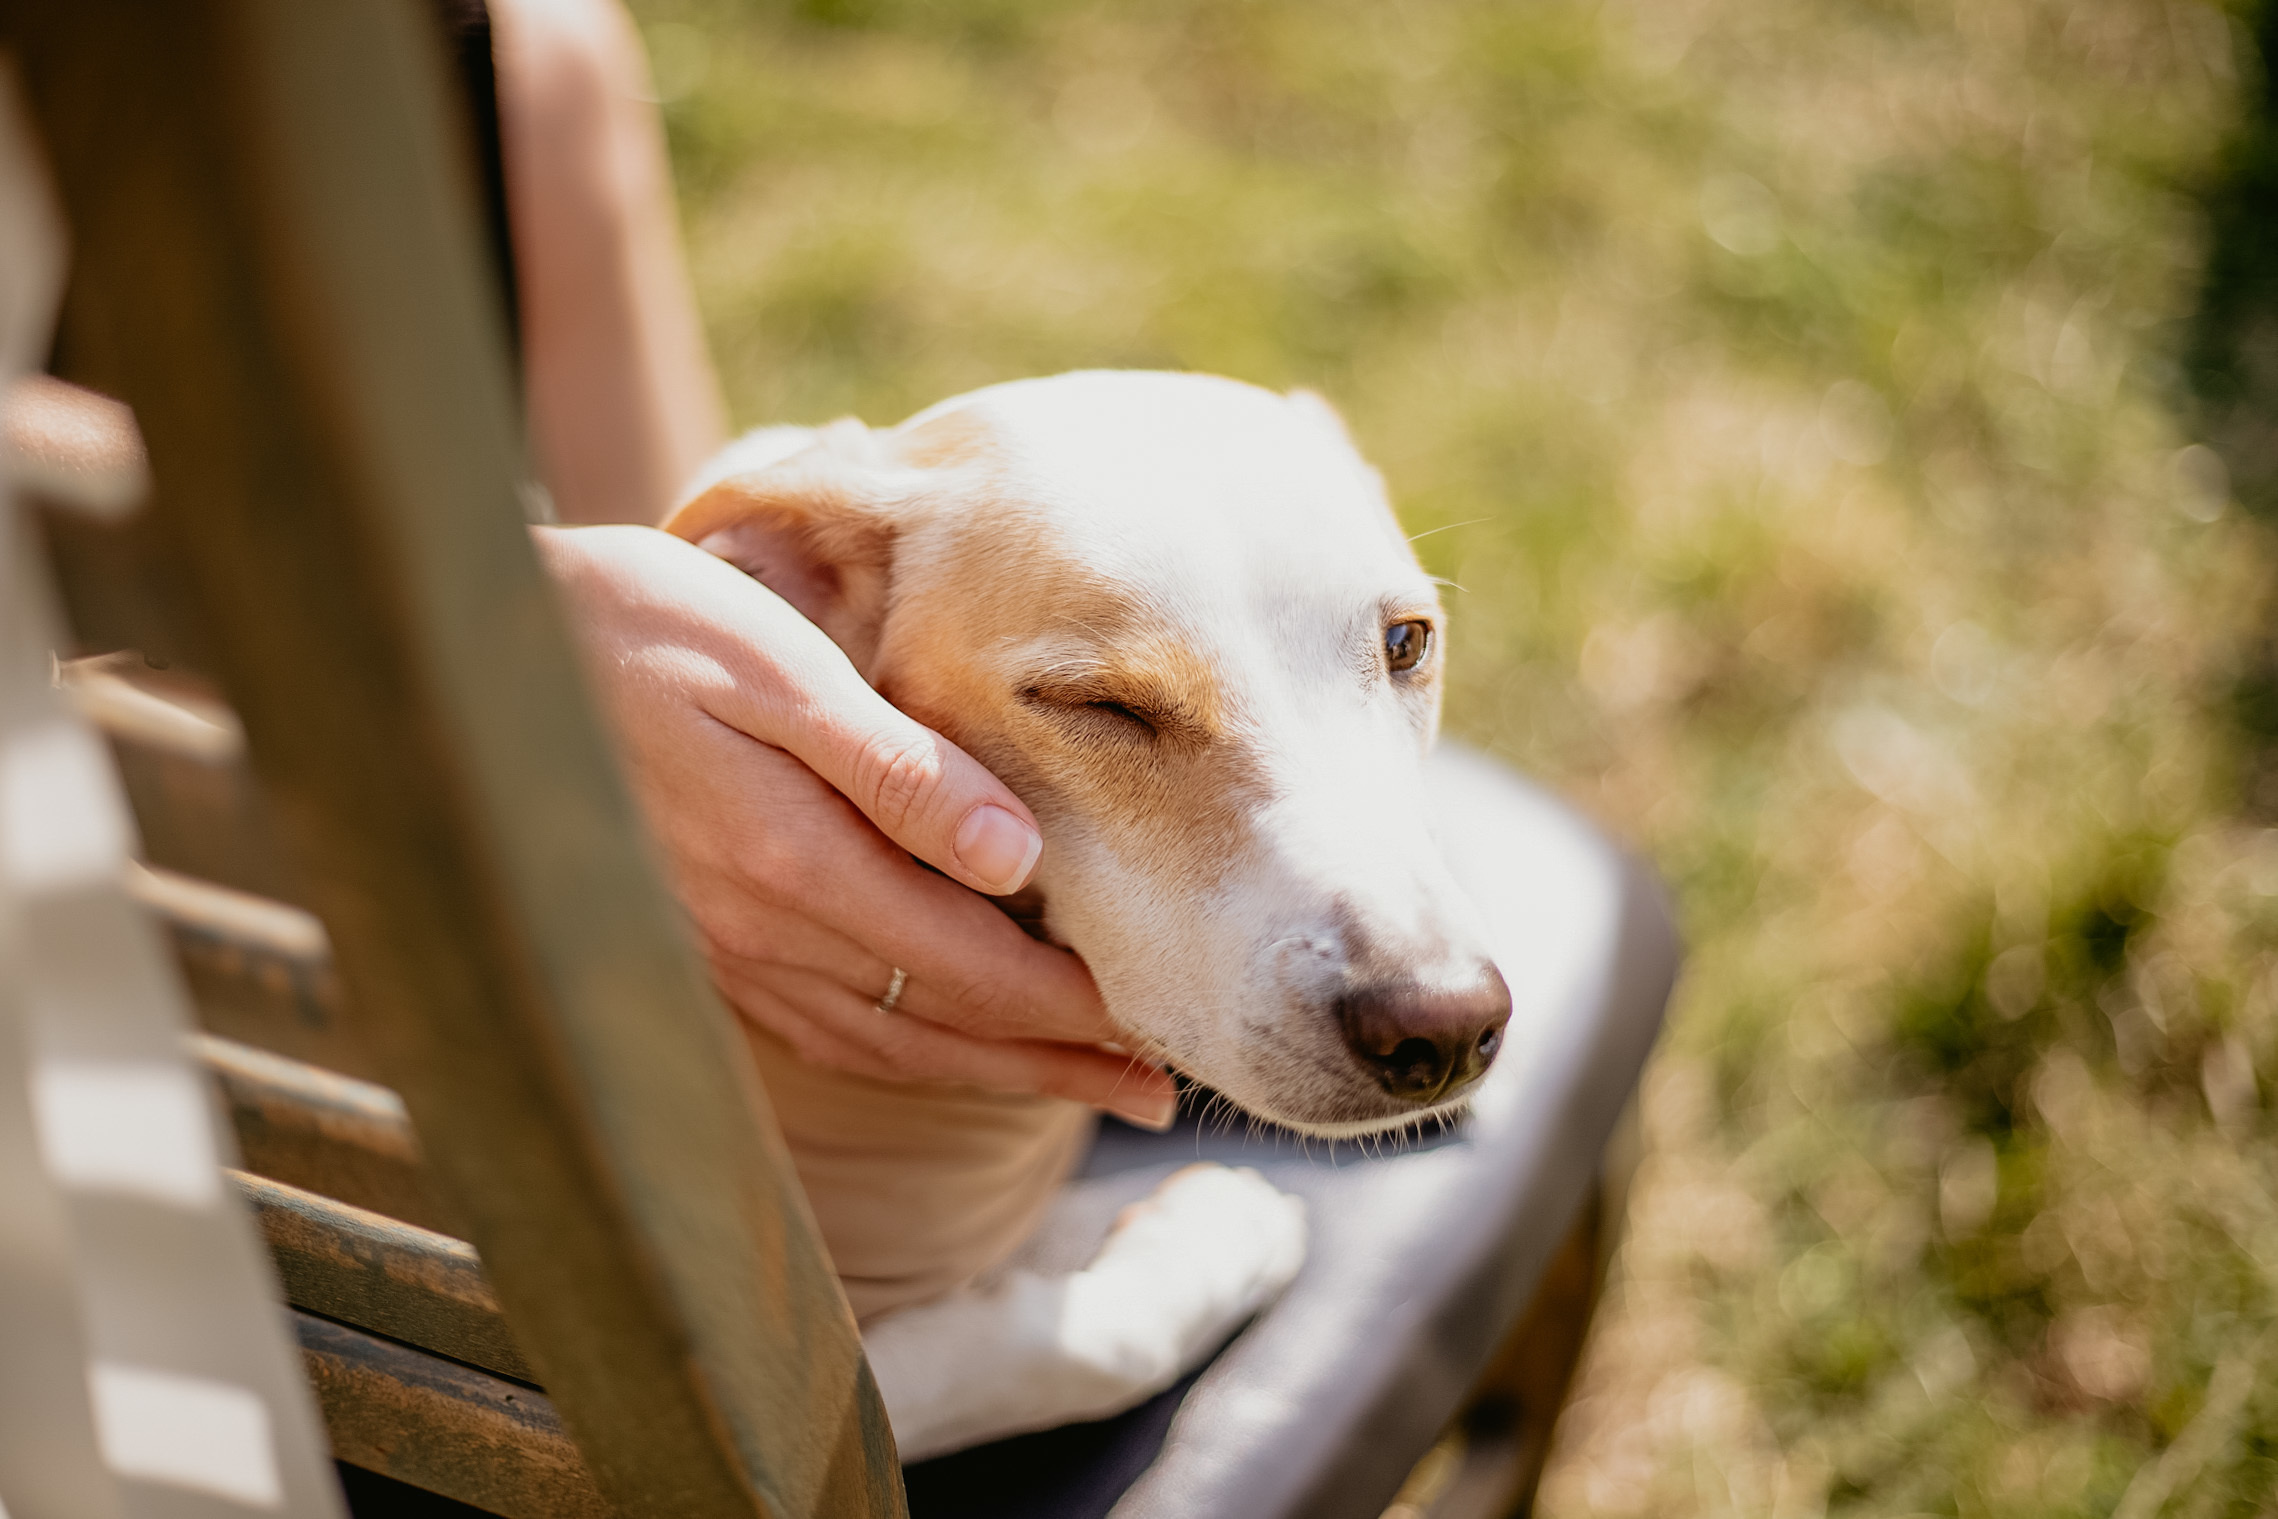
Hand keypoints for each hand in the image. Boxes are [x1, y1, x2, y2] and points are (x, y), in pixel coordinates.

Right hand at [536, 523, 1176, 1126]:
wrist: (484, 654)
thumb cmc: (642, 626)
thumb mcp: (772, 666)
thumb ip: (896, 768)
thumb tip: (1017, 857)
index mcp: (793, 864)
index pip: (968, 966)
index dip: (1068, 1007)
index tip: (1154, 1024)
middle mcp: (758, 935)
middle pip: (939, 1027)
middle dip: (1054, 1062)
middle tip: (1156, 1093)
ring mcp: (718, 956)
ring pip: (883, 1045)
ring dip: (990, 1072)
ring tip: (1082, 1087)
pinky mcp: (693, 952)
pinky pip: (818, 1029)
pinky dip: (901, 1054)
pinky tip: (942, 1049)